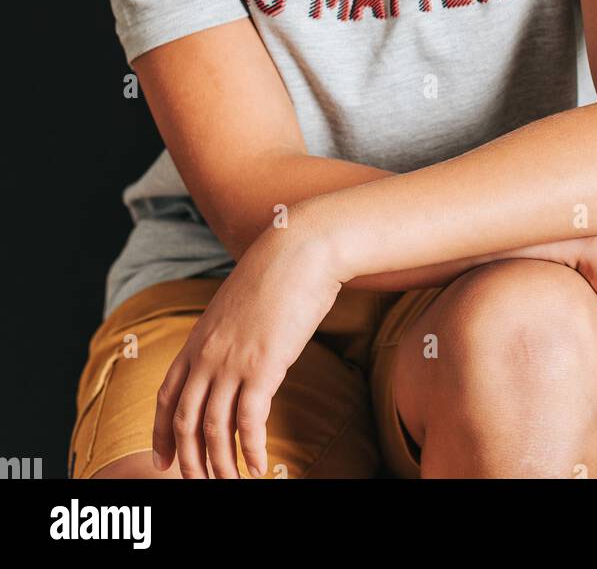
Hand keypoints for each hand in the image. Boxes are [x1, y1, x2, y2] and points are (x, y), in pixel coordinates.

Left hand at [152, 218, 341, 477]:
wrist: (300, 248)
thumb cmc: (279, 271)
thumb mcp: (239, 302)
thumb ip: (229, 331)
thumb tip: (237, 350)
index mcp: (199, 337)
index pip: (167, 395)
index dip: (161, 432)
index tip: (163, 460)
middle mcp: (208, 353)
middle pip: (185, 420)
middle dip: (188, 459)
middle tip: (197, 483)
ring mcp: (232, 360)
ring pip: (214, 428)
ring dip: (220, 464)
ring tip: (230, 483)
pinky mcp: (263, 366)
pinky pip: (249, 422)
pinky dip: (251, 450)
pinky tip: (260, 466)